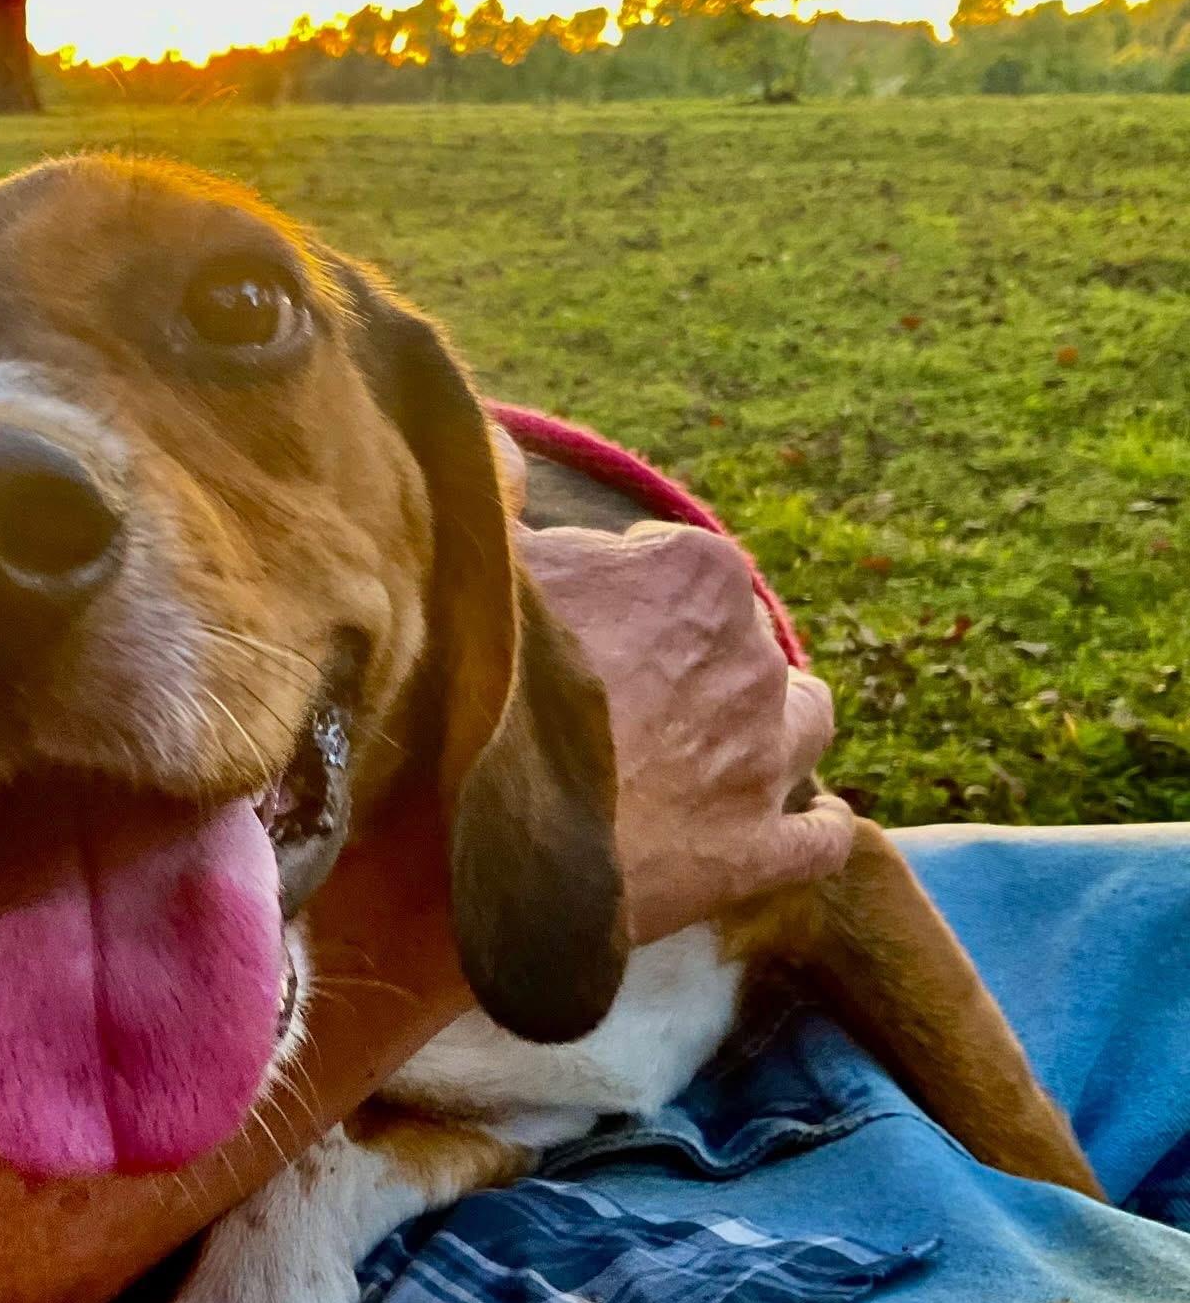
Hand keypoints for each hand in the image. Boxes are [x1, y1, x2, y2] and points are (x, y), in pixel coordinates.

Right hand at [519, 521, 855, 944]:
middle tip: (627, 694)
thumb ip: (505, 496)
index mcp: (693, 572)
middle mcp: (749, 659)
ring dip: (773, 723)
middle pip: (741, 642)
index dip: (630, 590)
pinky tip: (799, 826)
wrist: (488, 834)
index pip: (680, 561)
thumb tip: (507, 450)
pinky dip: (812, 826)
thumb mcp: (483, 562)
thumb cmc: (482, 687)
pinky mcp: (756, 852)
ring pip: (806, 720)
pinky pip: (819, 836)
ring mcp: (762, 761)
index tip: (584, 622)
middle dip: (696, 661)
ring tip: (722, 743)